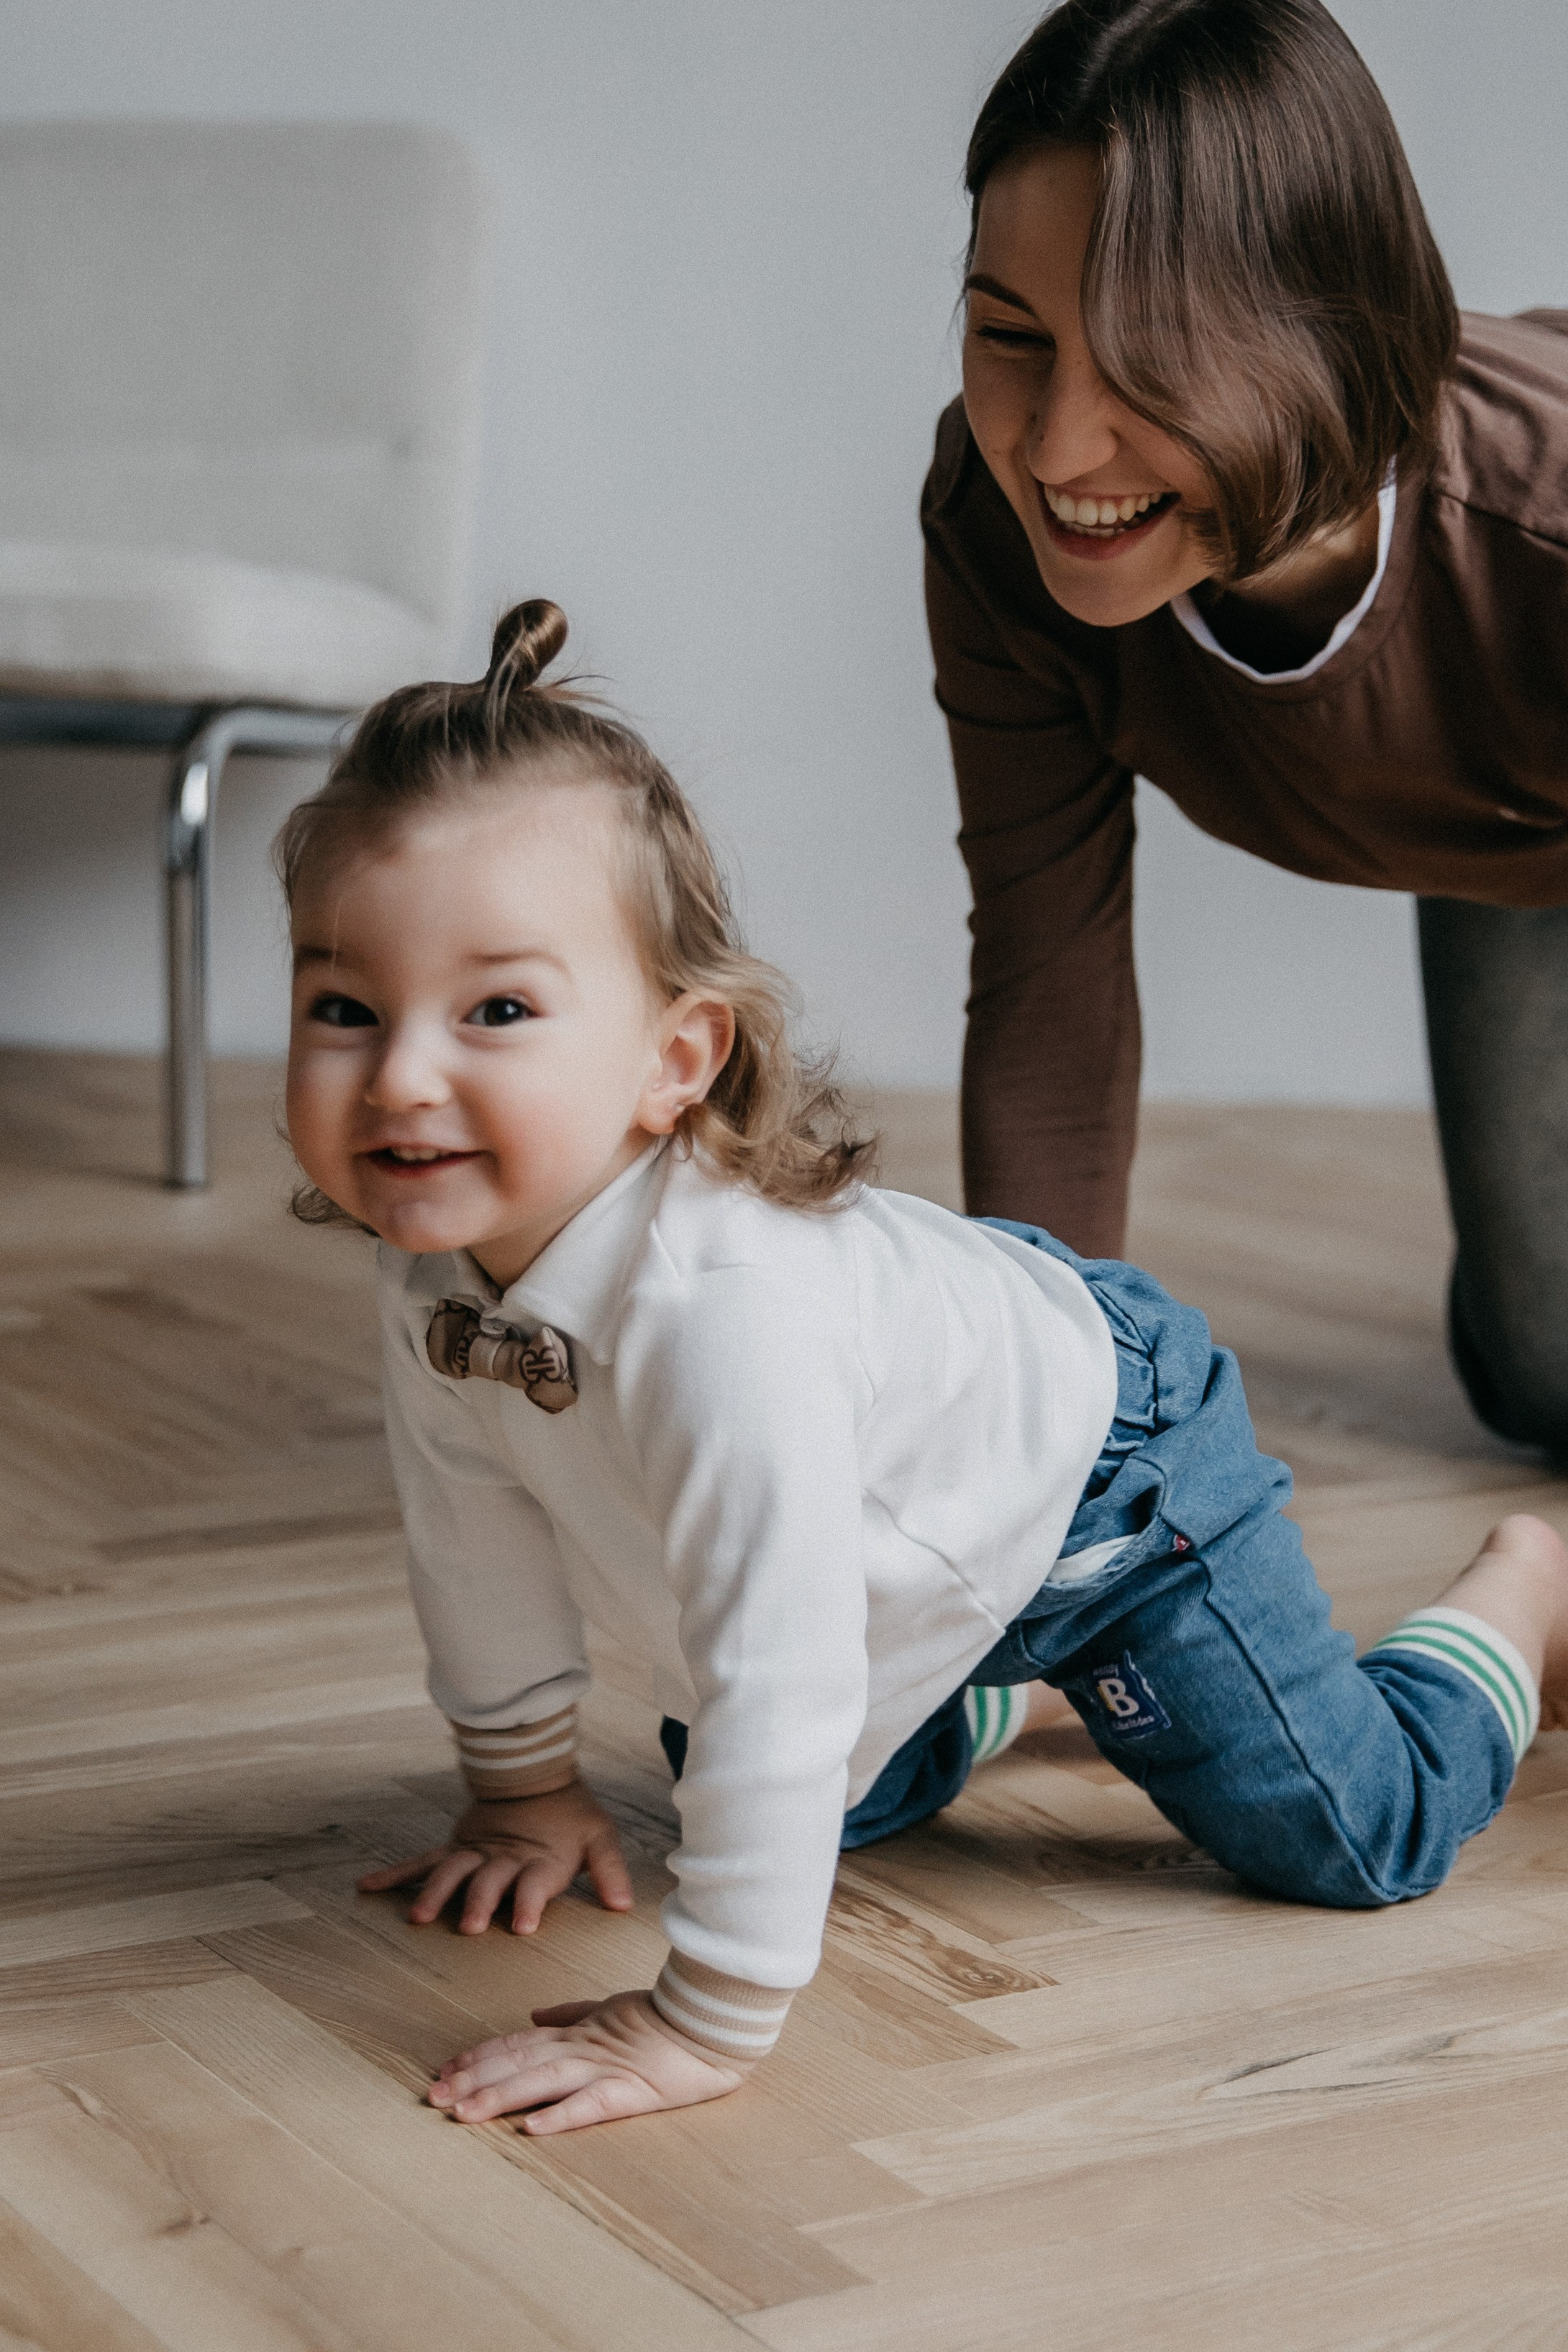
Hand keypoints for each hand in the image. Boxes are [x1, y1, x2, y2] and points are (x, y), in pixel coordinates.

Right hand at [357, 1782, 632, 1935]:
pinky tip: (366, 1886)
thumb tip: (625, 1905)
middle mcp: (503, 1858)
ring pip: (451, 1872)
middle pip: (488, 1881)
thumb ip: (609, 1871)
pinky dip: (394, 1874)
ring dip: (436, 1893)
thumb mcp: (598, 1839)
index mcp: (539, 1861)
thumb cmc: (570, 1817)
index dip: (530, 1902)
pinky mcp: (455, 1847)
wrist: (536, 1776)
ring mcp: (475, 1852)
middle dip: (479, 1902)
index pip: (534, 1883)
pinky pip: (422, 1861)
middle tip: (469, 1927)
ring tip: (418, 1918)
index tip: (524, 1925)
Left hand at [428, 1990, 748, 2132]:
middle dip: (472, 2079)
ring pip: (541, 2082)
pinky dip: (559, 2116)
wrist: (712, 2019)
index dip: (479, 2055)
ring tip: (462, 2113)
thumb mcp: (609, 2007)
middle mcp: (581, 2047)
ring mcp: (604, 2068)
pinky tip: (530, 2129)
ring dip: (498, 2097)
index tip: (445, 2068)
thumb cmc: (664, 2016)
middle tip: (432, 2096)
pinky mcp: (630, 2090)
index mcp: (576, 2030)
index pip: (517, 2041)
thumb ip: (570, 2012)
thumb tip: (533, 2013)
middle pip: (517, 2062)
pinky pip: (590, 2105)